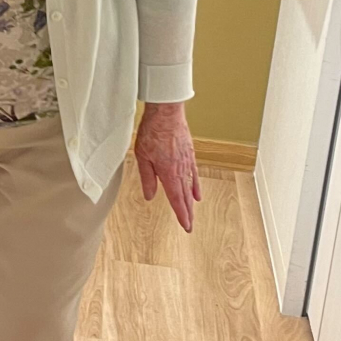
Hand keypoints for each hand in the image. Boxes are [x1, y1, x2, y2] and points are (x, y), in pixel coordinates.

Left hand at [135, 101, 200, 231]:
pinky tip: (198, 194)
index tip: (186, 226)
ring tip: (193, 213)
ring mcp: (187, 162)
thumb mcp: (143, 157)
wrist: (167, 113)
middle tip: (190, 226)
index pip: (176, 200)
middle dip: (187, 213)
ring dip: (191, 202)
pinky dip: (196, 185)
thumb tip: (150, 196)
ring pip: (190, 187)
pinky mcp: (190, 154)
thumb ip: (147, 178)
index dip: (181, 215)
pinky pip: (194, 174)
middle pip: (185, 197)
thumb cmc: (152, 132)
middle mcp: (180, 171)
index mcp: (168, 174)